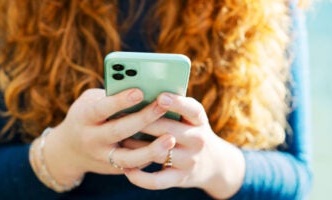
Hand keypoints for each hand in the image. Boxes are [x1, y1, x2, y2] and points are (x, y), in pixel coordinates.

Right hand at [40, 88, 175, 185]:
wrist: (70, 151)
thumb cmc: (87, 116)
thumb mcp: (90, 101)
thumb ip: (110, 96)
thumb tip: (144, 89)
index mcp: (84, 118)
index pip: (101, 109)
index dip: (119, 101)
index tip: (139, 91)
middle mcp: (91, 139)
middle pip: (118, 131)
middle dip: (142, 119)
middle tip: (162, 106)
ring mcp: (103, 158)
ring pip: (128, 158)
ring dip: (151, 150)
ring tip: (171, 139)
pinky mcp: (114, 169)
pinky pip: (135, 165)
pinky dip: (151, 157)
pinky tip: (167, 148)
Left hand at [122, 93, 244, 198]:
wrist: (212, 163)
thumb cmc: (190, 131)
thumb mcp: (190, 117)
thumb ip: (172, 107)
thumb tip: (140, 94)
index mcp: (199, 120)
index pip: (192, 110)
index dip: (177, 103)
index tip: (160, 97)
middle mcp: (197, 139)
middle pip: (167, 129)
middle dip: (143, 122)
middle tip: (120, 114)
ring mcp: (189, 160)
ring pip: (158, 153)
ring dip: (135, 147)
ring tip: (119, 140)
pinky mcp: (180, 178)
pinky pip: (157, 180)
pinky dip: (140, 177)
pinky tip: (127, 170)